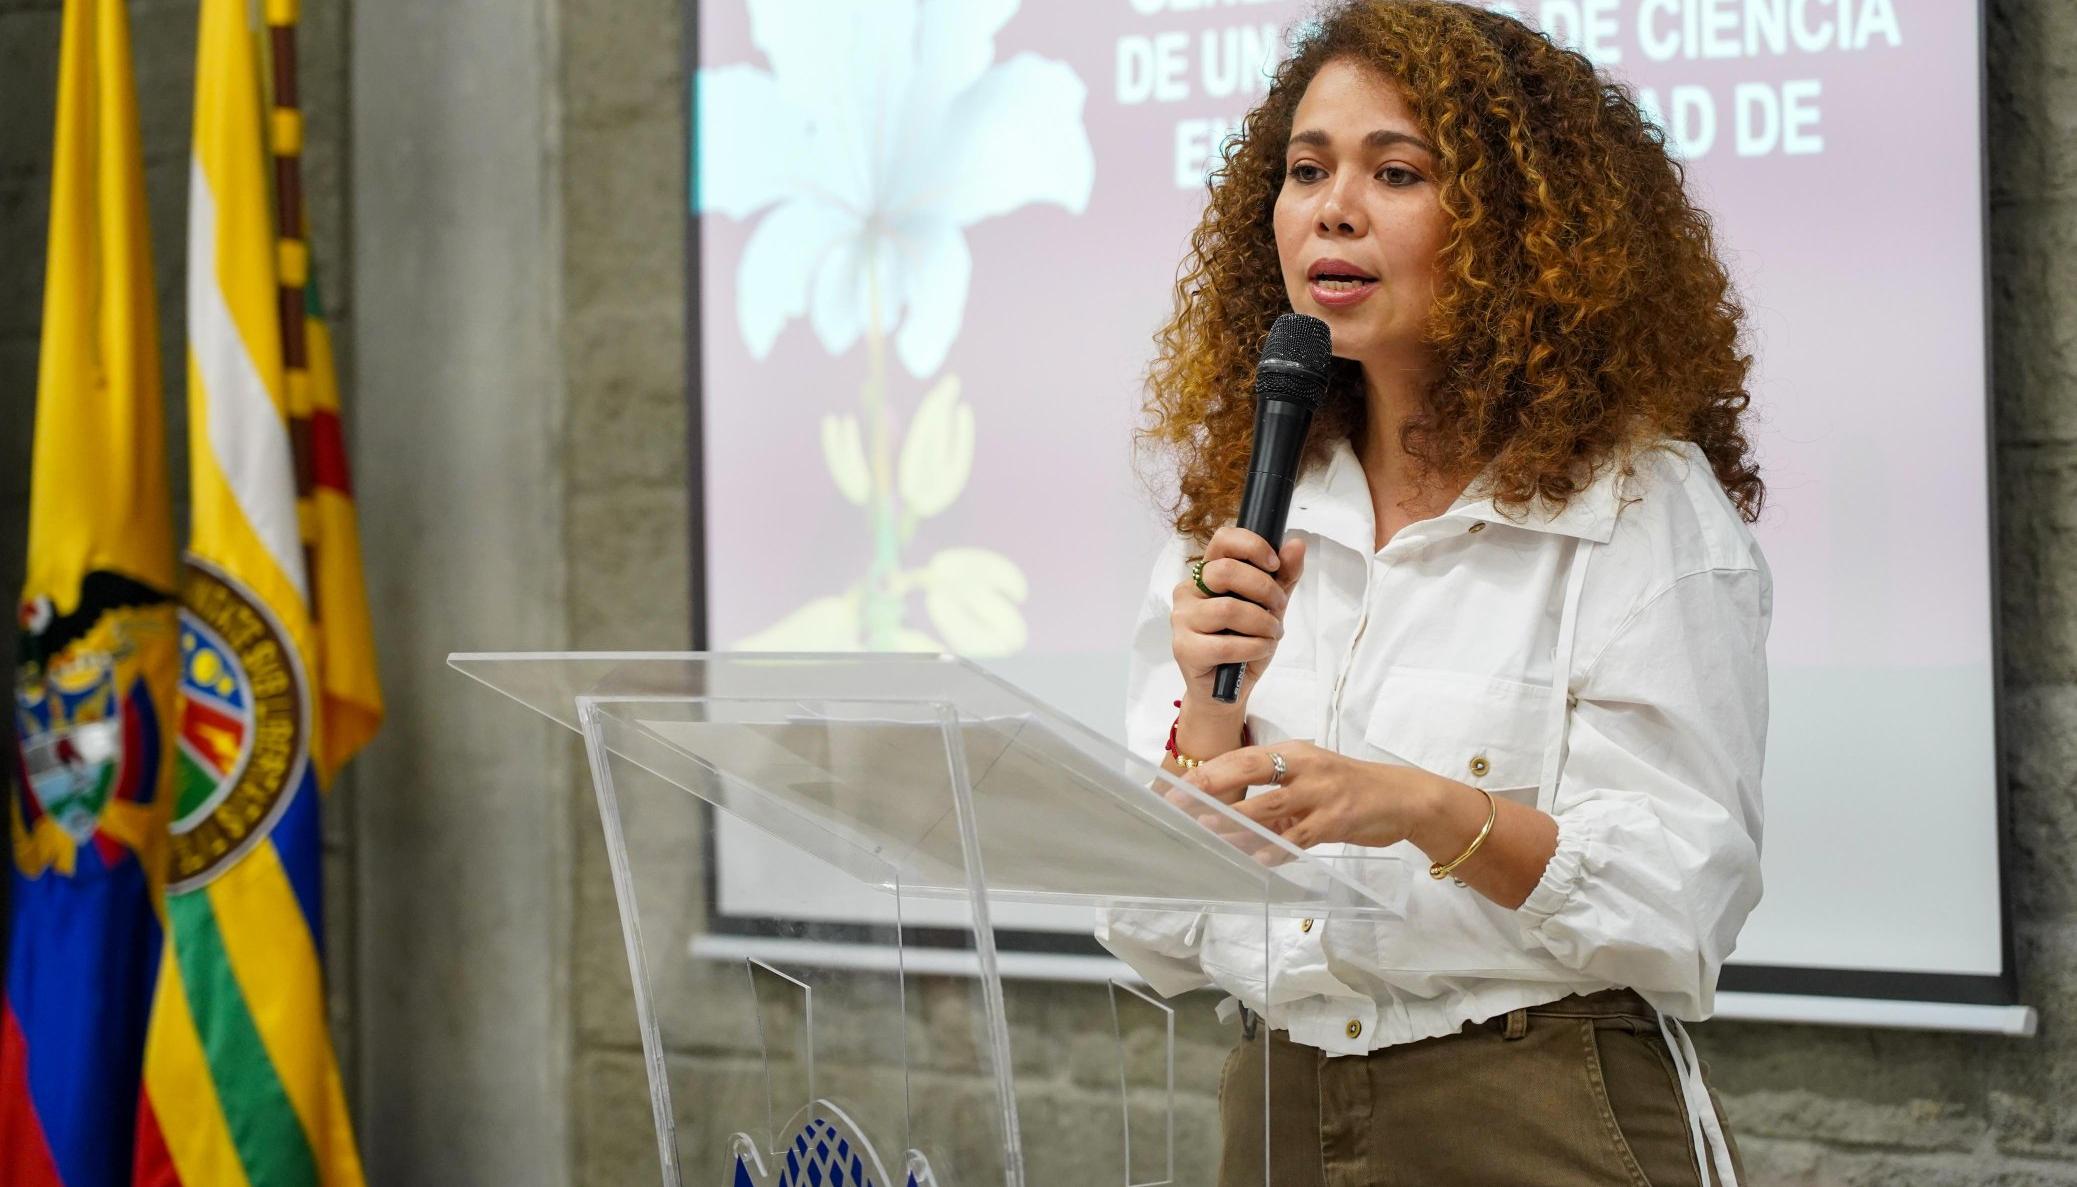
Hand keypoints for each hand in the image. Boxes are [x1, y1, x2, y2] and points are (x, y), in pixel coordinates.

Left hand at [1167, 742, 1438, 864]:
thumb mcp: (1311, 775)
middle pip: (1249, 770)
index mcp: (1294, 752)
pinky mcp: (1335, 820)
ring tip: (1208, 830)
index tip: (1177, 786)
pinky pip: (1297, 837)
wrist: (1402, 797)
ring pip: (1269, 806)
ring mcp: (1320, 793)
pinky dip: (1274, 849)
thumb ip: (1274, 788)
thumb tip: (1227, 807)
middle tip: (1180, 804)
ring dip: (1235, 821)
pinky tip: (1255, 857)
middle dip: (1211, 786)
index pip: (1242, 756)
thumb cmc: (1349, 787)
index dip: (1208, 771)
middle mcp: (1304, 767)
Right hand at [1171, 526, 1306, 709]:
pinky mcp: (1184, 648)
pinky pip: (1225, 645)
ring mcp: (1182, 620)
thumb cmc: (1244, 643)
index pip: (1222, 540)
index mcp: (1207, 574)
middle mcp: (1189, 592)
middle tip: (1278, 608)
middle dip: (1263, 589)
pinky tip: (1260, 650)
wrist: (1226, 690)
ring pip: (1228, 610)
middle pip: (1224, 572)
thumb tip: (1296, 544)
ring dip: (1262, 624)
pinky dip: (1253, 647)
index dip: (1252, 546)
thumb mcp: (1270, 607)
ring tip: (1271, 635)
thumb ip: (1283, 576)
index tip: (1274, 564)